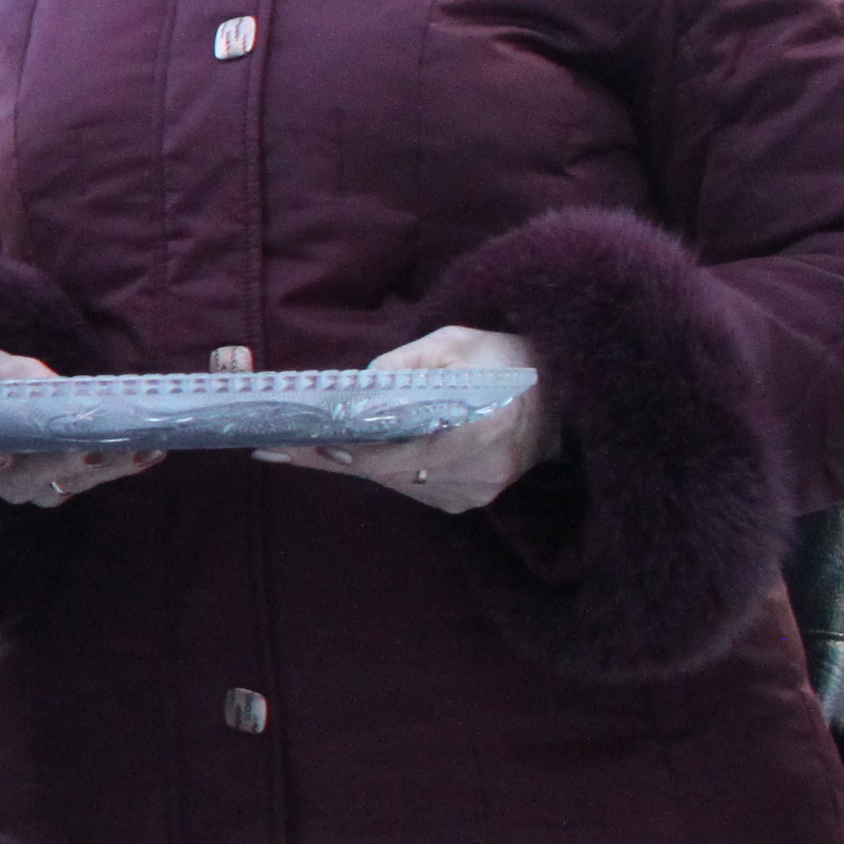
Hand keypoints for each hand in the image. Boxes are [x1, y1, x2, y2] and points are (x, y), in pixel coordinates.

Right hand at [0, 348, 161, 509]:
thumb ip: (6, 376)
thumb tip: (42, 385)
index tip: (1, 455)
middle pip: (25, 479)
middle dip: (63, 462)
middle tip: (93, 445)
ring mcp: (26, 489)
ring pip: (65, 484)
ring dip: (104, 466)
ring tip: (138, 446)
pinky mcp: (60, 488)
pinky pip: (90, 480)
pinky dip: (121, 465)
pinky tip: (150, 449)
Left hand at [249, 324, 554, 511]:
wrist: (560, 397)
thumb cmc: (504, 361)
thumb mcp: (456, 343)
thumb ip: (406, 364)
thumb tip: (358, 389)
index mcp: (482, 430)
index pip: (399, 455)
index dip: (348, 454)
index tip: (300, 448)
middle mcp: (478, 470)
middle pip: (387, 473)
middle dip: (336, 457)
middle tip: (283, 446)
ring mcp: (475, 491)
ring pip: (396, 482)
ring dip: (362, 462)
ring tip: (323, 442)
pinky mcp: (470, 500)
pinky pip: (412, 488)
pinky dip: (389, 468)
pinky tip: (375, 449)